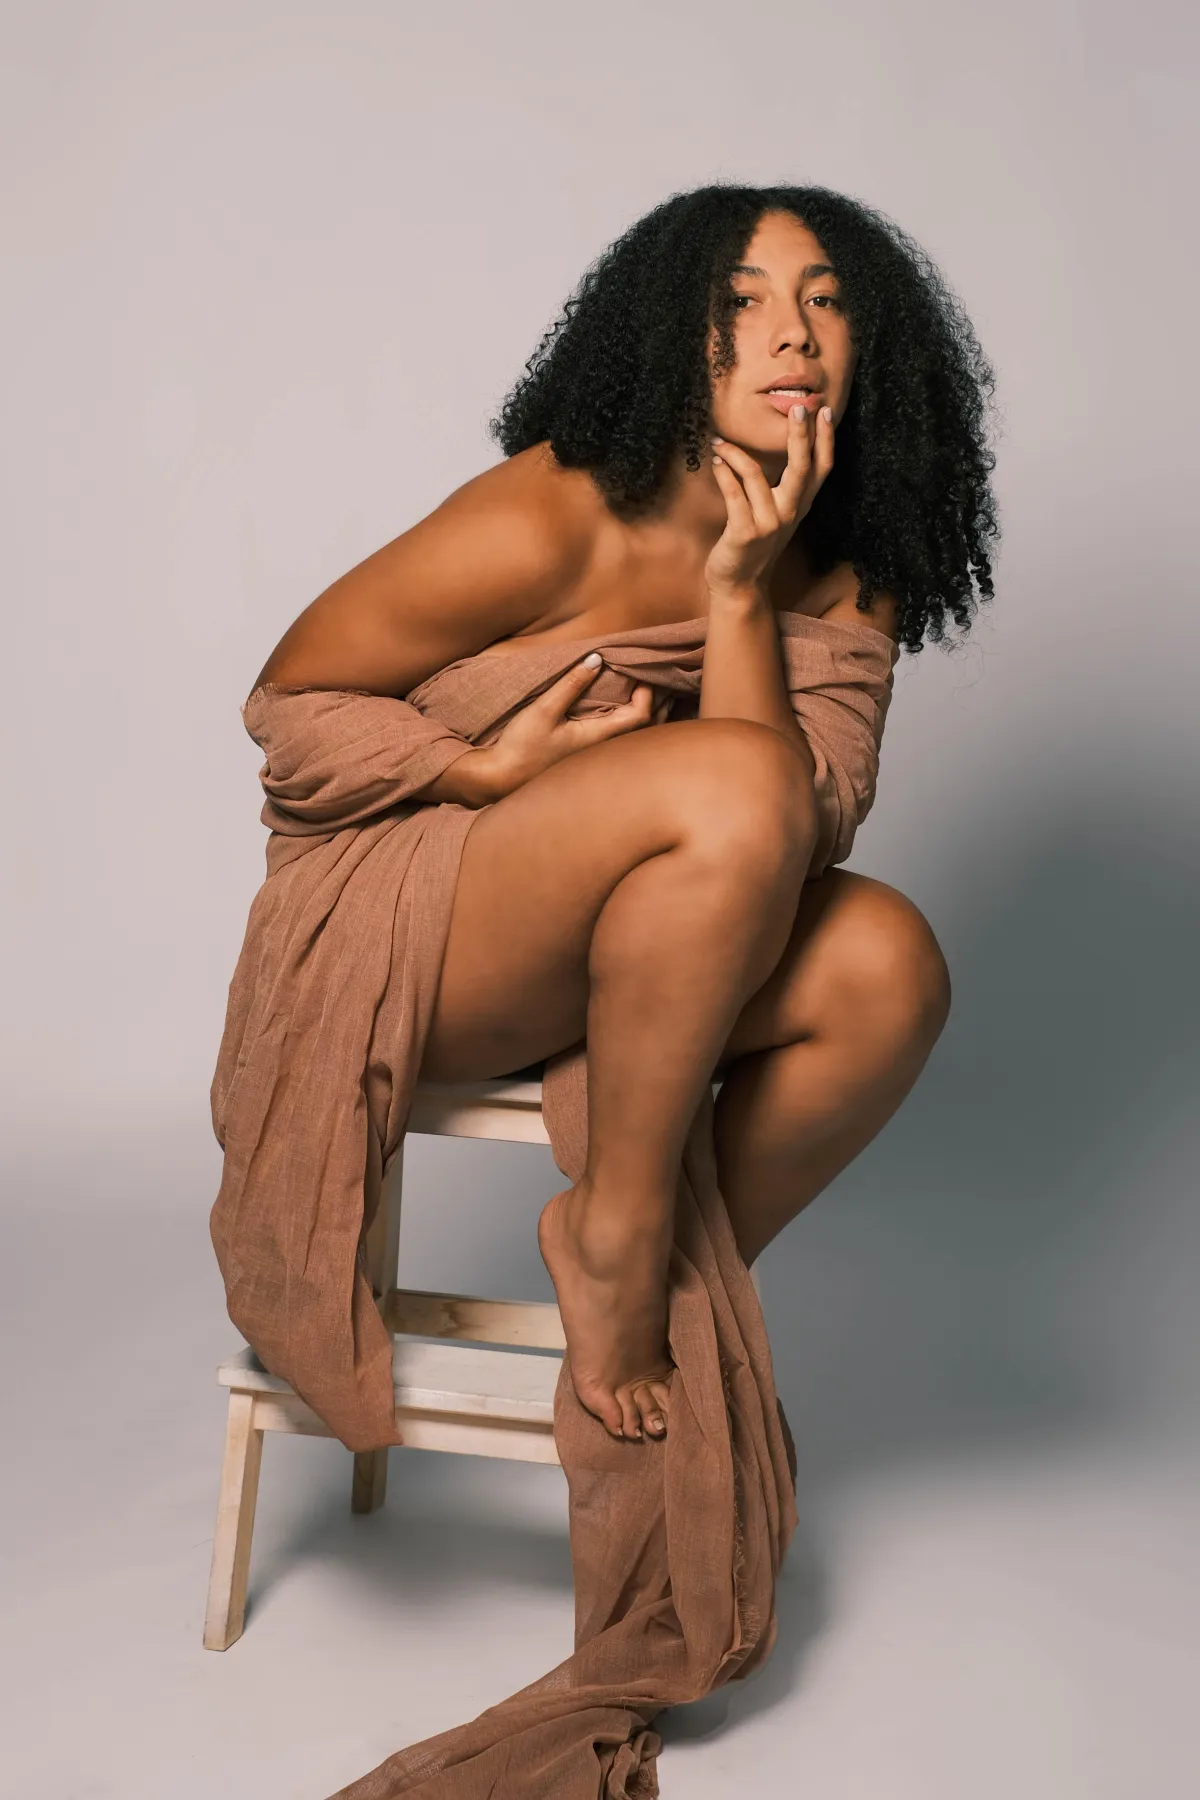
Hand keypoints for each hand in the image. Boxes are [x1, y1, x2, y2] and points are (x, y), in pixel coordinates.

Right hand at [438, 655, 670, 804]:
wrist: (501, 780)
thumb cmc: (521, 748)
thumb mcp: (543, 711)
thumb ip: (570, 685)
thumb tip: (597, 659)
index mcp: (598, 738)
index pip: (640, 715)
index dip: (647, 692)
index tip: (641, 670)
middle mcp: (604, 750)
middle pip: (646, 729)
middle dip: (658, 703)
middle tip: (661, 677)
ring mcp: (597, 757)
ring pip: (636, 736)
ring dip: (648, 714)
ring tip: (652, 693)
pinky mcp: (588, 759)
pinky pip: (622, 739)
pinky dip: (632, 723)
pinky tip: (625, 712)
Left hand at [705, 404, 834, 601]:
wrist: (739, 584)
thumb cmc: (755, 542)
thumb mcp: (777, 512)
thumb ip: (783, 485)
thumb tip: (785, 446)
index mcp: (800, 504)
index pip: (821, 467)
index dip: (825, 439)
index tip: (824, 410)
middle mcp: (790, 512)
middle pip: (801, 468)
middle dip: (800, 436)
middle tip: (797, 407)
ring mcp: (769, 523)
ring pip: (755, 476)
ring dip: (734, 454)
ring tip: (719, 442)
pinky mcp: (745, 533)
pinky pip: (733, 494)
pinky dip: (724, 473)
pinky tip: (716, 461)